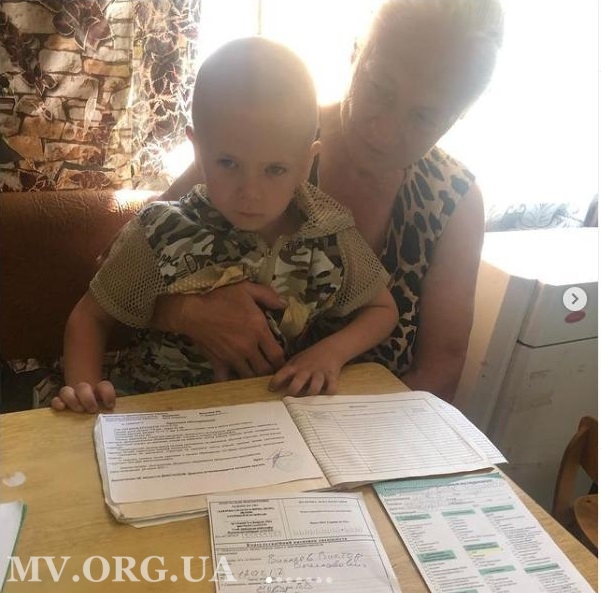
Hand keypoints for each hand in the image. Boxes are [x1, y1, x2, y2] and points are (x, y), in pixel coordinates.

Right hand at [51, 380, 115, 412]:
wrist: (88, 400)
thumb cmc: (100, 406)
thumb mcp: (108, 406)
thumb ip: (111, 406)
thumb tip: (113, 413)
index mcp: (99, 390)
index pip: (104, 386)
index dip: (108, 394)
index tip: (110, 406)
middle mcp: (84, 390)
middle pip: (82, 387)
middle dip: (87, 398)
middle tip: (92, 409)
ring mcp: (71, 395)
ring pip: (66, 391)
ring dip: (72, 400)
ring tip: (79, 410)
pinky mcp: (61, 402)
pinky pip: (55, 400)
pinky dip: (57, 403)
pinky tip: (62, 407)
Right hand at [153, 281, 285, 380]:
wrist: (191, 310)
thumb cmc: (219, 297)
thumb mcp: (246, 288)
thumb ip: (267, 295)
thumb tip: (284, 304)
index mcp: (258, 330)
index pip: (277, 355)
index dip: (281, 361)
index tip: (281, 360)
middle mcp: (248, 347)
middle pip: (265, 370)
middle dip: (270, 371)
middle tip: (270, 368)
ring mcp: (233, 357)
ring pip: (249, 376)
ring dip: (253, 376)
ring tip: (254, 373)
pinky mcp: (218, 362)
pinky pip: (225, 379)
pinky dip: (230, 382)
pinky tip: (232, 379)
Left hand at [269, 343, 341, 395]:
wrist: (331, 348)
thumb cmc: (310, 357)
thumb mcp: (297, 360)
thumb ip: (288, 371)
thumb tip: (274, 384)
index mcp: (296, 366)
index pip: (283, 373)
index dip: (275, 381)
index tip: (271, 389)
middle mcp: (307, 369)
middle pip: (298, 382)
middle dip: (293, 391)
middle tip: (290, 398)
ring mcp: (319, 373)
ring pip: (314, 387)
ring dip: (310, 394)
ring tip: (308, 398)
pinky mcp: (331, 376)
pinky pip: (331, 387)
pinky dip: (328, 393)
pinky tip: (325, 395)